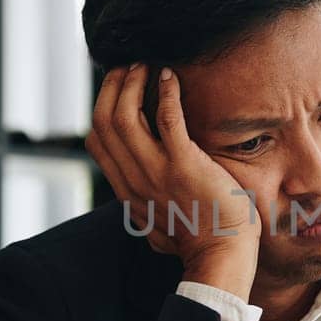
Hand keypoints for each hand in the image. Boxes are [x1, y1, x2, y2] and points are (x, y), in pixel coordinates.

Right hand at [85, 64, 260, 298]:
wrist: (223, 255)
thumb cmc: (200, 241)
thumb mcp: (158, 228)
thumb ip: (146, 211)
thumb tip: (139, 211)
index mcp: (127, 191)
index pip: (97, 142)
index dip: (102, 108)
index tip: (118, 88)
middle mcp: (134, 180)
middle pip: (103, 123)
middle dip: (113, 88)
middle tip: (129, 66)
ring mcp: (157, 173)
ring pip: (124, 117)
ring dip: (132, 84)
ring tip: (145, 65)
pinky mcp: (185, 166)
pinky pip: (166, 119)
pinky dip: (166, 92)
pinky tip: (170, 76)